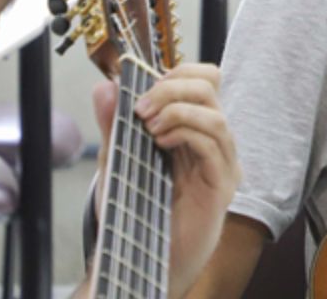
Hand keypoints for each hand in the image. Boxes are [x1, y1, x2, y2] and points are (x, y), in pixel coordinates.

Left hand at [91, 63, 240, 298]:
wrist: (140, 253)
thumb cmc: (134, 210)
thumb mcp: (116, 160)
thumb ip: (113, 124)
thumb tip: (104, 86)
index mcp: (193, 129)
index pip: (204, 80)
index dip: (178, 72)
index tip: (144, 85)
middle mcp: (213, 141)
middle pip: (211, 88)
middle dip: (173, 87)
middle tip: (141, 106)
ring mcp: (222, 163)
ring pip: (216, 115)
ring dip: (177, 111)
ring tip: (148, 126)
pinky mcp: (222, 186)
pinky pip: (214, 145)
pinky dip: (187, 133)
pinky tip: (161, 143)